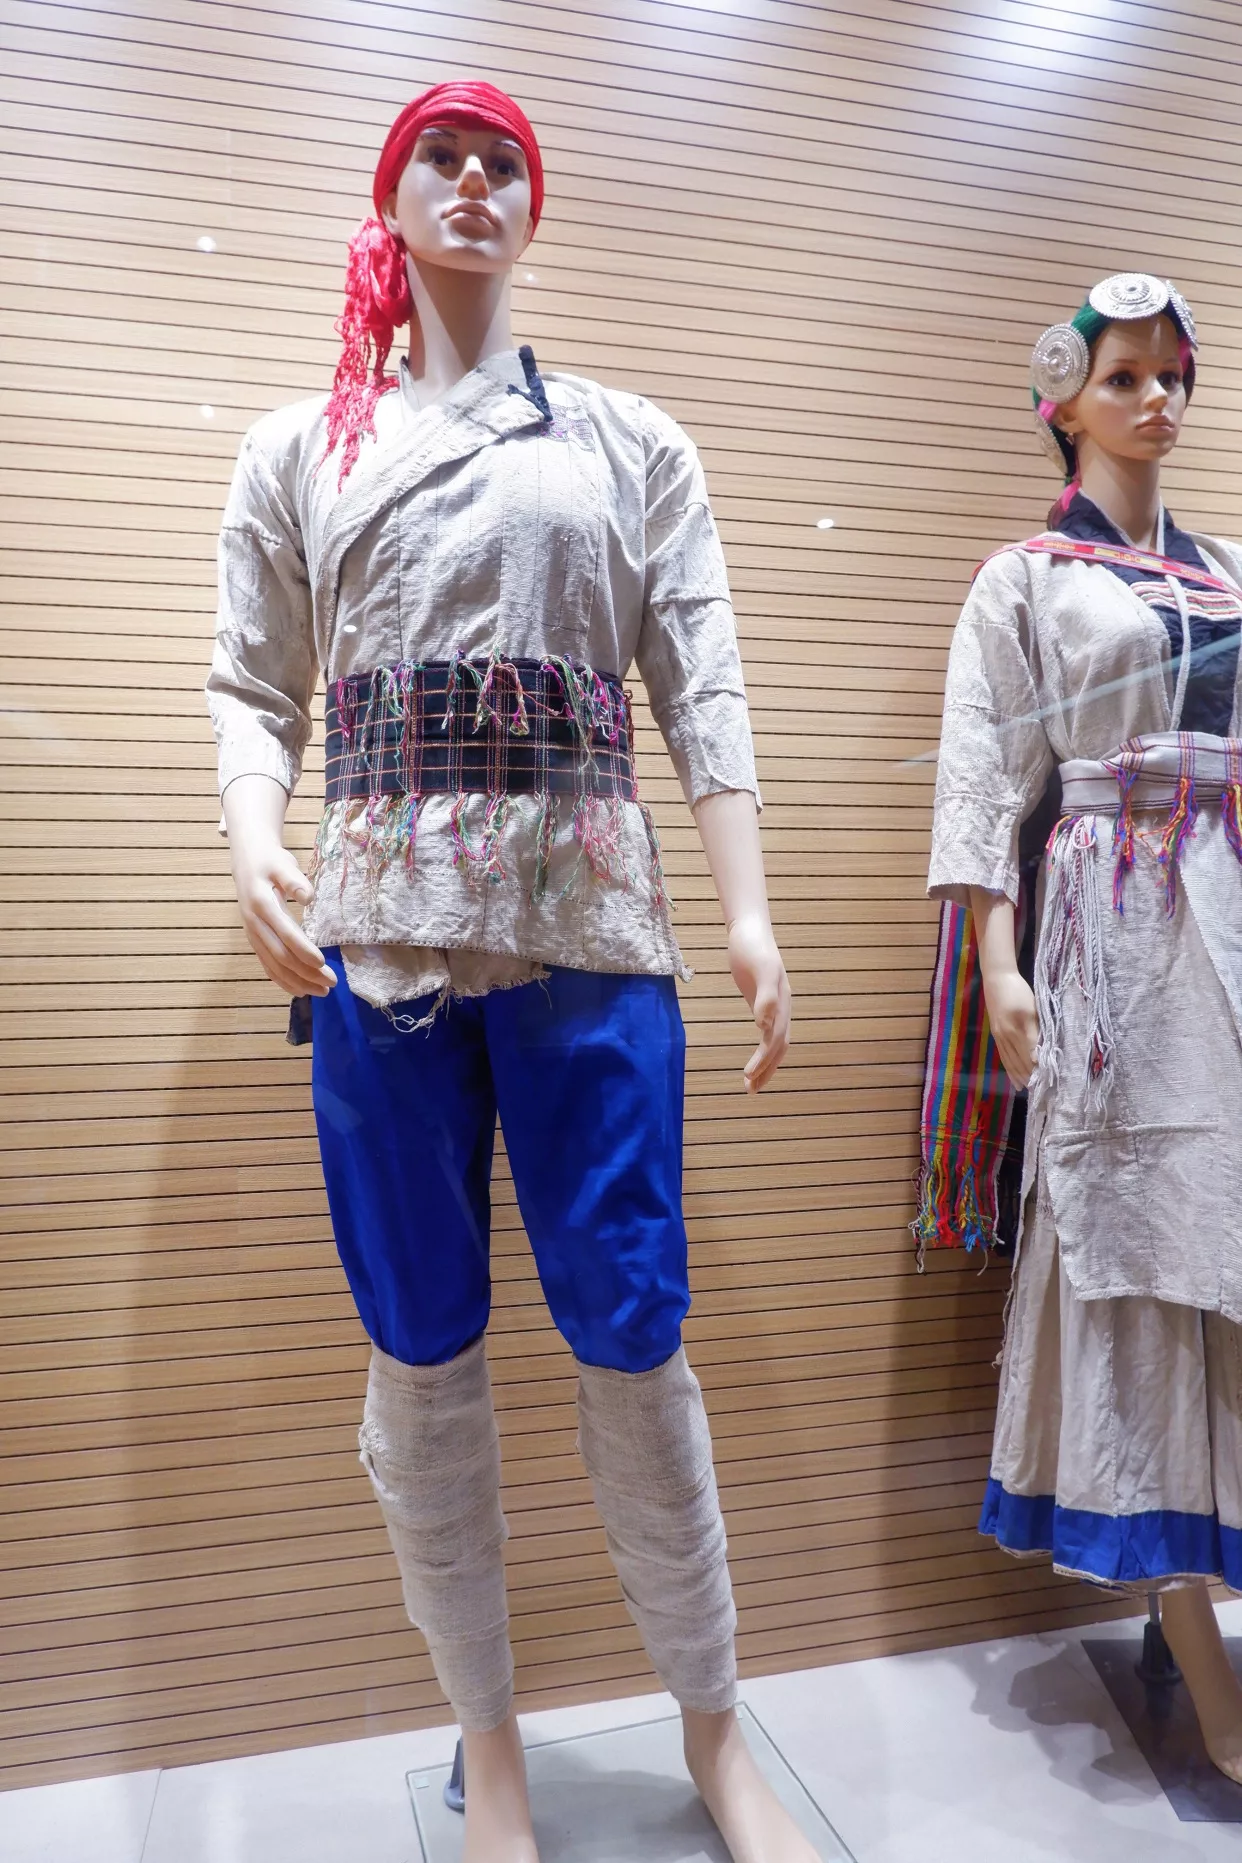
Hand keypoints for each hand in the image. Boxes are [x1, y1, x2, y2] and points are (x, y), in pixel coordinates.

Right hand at [227, 816, 334, 999]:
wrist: (247, 860)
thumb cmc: (270, 861)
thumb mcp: (282, 863)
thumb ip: (294, 879)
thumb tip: (308, 897)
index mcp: (261, 905)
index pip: (285, 934)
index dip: (303, 950)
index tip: (323, 963)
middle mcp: (254, 924)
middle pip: (280, 956)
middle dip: (306, 972)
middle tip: (332, 983)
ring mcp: (253, 934)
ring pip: (274, 965)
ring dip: (297, 981)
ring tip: (321, 992)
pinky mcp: (255, 940)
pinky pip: (267, 965)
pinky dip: (282, 980)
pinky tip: (299, 990)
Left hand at [727, 912, 790, 1092]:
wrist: (750, 929)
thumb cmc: (752, 947)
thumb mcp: (759, 970)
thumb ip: (765, 996)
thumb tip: (764, 1026)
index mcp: (783, 1003)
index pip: (776, 1040)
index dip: (764, 1060)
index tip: (748, 1076)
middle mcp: (782, 1007)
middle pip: (779, 1047)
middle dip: (766, 1070)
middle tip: (749, 1090)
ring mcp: (774, 1006)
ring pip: (774, 1042)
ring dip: (765, 1064)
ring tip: (749, 1084)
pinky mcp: (762, 1002)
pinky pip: (766, 1032)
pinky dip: (760, 1048)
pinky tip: (753, 1059)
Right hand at [982, 966, 1038, 1088]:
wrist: (997, 978)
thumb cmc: (1018, 991)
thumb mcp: (1032, 1008)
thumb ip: (1037, 1031)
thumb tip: (1040, 1055)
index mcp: (1019, 1029)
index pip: (1031, 1055)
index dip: (1040, 1070)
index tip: (1050, 1083)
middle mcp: (1007, 1036)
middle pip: (1021, 1062)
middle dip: (1031, 1077)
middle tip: (1042, 1093)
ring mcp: (1000, 1037)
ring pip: (1011, 1062)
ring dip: (1021, 1077)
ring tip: (1030, 1091)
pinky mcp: (996, 1036)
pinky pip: (1003, 1058)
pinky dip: (1010, 1071)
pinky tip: (1016, 1081)